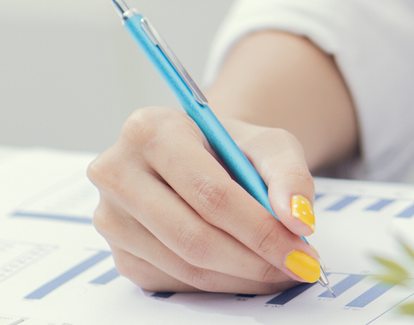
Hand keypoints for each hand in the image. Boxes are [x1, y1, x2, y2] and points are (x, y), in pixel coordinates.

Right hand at [88, 107, 322, 292]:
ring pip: (187, 267)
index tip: (302, 250)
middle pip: (195, 236)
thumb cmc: (230, 149)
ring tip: (280, 269)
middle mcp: (117, 172)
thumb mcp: (268, 144)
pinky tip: (247, 270)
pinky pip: (177, 283)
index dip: (260, 229)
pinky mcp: (120, 255)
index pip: (209, 192)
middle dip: (255, 260)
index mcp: (149, 129)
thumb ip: (290, 175)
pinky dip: (221, 284)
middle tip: (298, 267)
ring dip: (242, 277)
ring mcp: (111, 218)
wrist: (198, 158)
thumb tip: (299, 220)